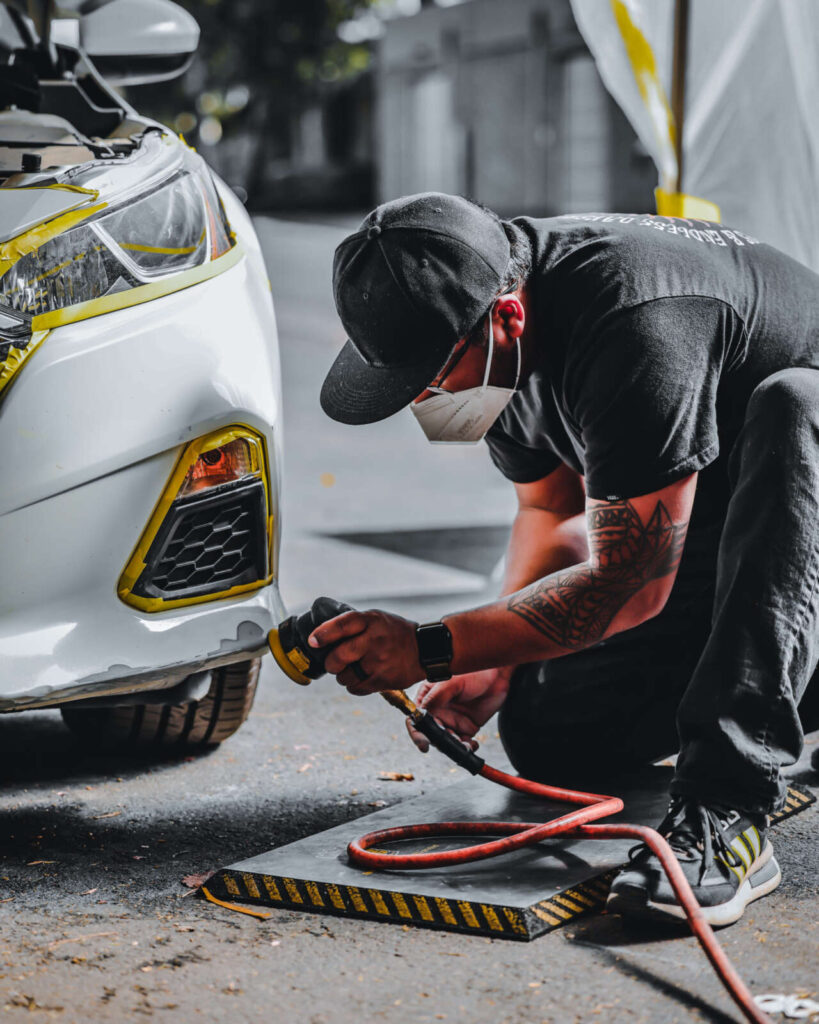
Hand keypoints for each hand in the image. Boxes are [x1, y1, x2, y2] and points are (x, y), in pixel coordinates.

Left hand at [308, 608, 424, 693]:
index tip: (313, 641)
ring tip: (353, 669)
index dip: (324, 634)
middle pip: (339, 656)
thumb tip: (323, 636)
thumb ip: (354, 624)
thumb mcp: (377, 619)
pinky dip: (354, 685)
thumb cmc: (396, 633)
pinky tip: (362, 677)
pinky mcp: (383, 680)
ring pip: (344, 676)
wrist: (427, 650)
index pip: (343, 625)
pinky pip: (356, 688)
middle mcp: (374, 640)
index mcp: (371, 621)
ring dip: (343, 676)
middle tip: (334, 662)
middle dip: (331, 662)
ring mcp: (379, 662)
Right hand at [406, 666, 513, 752]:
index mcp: (428, 698)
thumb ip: (436, 696)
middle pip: (430, 734)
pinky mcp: (466, 728)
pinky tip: (472, 744)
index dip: (417, 732)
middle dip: (439, 741)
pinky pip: (461, 743)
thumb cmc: (473, 672)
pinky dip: (465, 748)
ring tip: (465, 744)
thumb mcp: (452, 682)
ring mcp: (451, 721)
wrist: (497, 676)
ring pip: (445, 741)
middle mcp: (437, 711)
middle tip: (451, 741)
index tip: (424, 743)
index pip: (416, 718)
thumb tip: (422, 711)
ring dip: (453, 746)